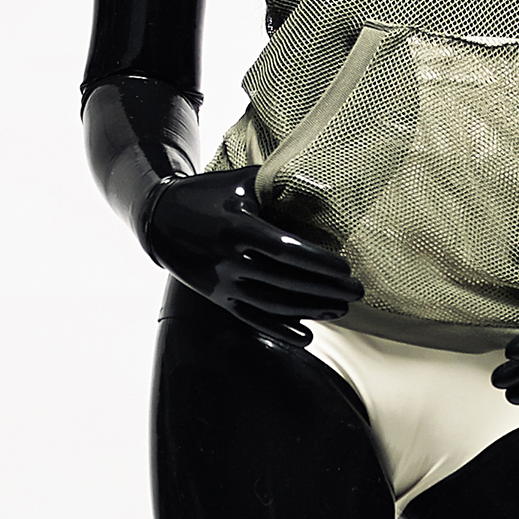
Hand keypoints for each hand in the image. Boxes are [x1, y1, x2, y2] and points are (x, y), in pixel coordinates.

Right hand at [140, 167, 362, 339]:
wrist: (161, 219)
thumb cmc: (210, 194)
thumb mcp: (243, 182)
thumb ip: (281, 185)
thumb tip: (328, 188)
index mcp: (237, 229)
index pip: (287, 252)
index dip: (319, 263)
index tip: (346, 268)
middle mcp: (228, 261)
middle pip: (286, 282)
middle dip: (326, 289)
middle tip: (357, 291)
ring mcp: (222, 285)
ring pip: (273, 305)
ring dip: (311, 310)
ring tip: (341, 308)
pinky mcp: (218, 299)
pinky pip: (253, 320)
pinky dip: (281, 330)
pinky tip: (308, 336)